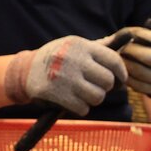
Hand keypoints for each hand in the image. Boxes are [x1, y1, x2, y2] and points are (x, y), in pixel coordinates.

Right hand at [5, 35, 126, 115]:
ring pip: (98, 97)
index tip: (120, 80)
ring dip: (94, 99)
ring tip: (84, 93)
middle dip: (105, 87)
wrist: (25, 71)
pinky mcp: (55, 94)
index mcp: (80, 45)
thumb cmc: (57, 58)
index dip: (121, 73)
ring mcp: (64, 77)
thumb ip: (98, 47)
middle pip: (107, 81)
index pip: (113, 60)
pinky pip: (83, 108)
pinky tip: (73, 101)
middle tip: (97, 87)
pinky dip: (81, 108)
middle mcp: (73, 60)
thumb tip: (125, 42)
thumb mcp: (74, 45)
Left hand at [121, 25, 150, 101]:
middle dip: (132, 50)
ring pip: (141, 72)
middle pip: (148, 57)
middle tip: (123, 46)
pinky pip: (140, 85)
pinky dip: (129, 78)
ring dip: (127, 64)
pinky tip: (124, 72)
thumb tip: (148, 22)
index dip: (143, 34)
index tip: (132, 32)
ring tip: (120, 58)